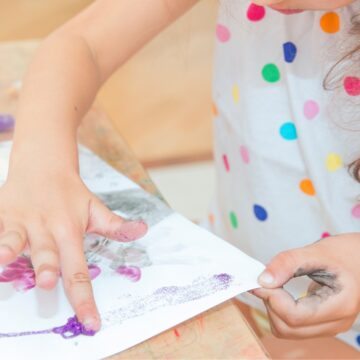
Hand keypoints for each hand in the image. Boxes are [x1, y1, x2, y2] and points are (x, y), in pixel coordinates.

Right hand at [0, 169, 146, 330]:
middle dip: (47, 268)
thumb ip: (116, 226)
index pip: (79, 270)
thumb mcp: (95, 209)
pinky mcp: (2, 214)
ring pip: (15, 237)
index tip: (91, 323)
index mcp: (70, 231)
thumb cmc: (72, 194)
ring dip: (9, 247)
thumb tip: (143, 231)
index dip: (85, 299)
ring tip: (3, 258)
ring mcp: (21, 221)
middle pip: (47, 253)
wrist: (45, 164)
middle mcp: (46, 228)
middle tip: (49, 283)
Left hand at [252, 233, 359, 338]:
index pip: (294, 316)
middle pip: (288, 328)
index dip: (272, 298)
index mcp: (339, 305)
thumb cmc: (343, 253)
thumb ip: (288, 263)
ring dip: (272, 309)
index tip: (260, 280)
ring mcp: (329, 326)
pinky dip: (279, 310)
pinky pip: (292, 326)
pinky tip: (280, 291)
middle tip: (263, 281)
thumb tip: (263, 280)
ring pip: (287, 331)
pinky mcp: (321, 323)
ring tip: (273, 285)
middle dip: (270, 304)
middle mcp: (336, 323)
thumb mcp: (316, 252)